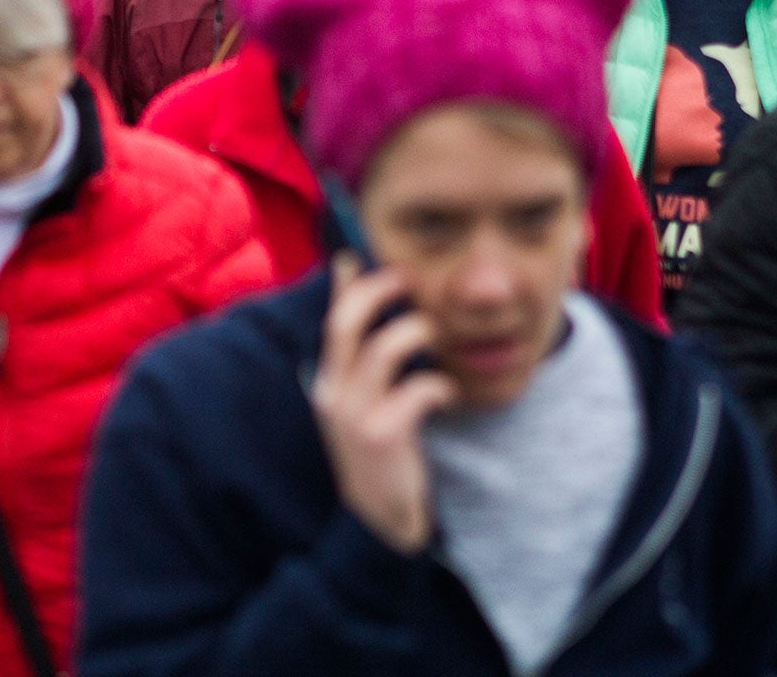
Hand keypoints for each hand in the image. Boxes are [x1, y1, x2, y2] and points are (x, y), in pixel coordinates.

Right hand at [311, 253, 459, 553]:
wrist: (378, 522)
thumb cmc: (379, 453)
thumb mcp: (362, 406)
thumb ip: (364, 365)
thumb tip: (375, 328)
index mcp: (328, 382)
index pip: (331, 319)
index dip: (344, 284)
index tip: (357, 253)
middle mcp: (333, 393)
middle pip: (346, 323)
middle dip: (378, 292)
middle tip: (408, 279)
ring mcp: (353, 415)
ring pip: (383, 350)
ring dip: (415, 332)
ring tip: (435, 333)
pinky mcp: (381, 436)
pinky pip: (414, 391)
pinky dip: (438, 385)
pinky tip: (448, 394)